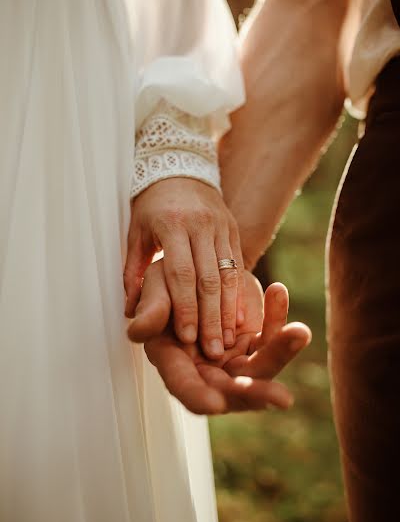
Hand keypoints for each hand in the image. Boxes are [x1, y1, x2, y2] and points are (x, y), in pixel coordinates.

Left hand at [124, 178, 244, 359]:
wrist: (180, 170)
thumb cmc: (151, 205)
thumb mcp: (136, 231)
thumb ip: (133, 269)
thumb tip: (129, 309)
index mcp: (173, 225)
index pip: (182, 273)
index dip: (186, 307)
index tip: (188, 337)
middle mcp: (201, 225)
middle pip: (208, 279)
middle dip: (211, 318)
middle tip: (212, 350)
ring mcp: (221, 226)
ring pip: (228, 275)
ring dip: (228, 312)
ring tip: (227, 341)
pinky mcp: (233, 229)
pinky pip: (238, 265)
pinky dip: (238, 294)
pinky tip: (239, 319)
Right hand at [128, 261, 310, 413]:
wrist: (197, 270)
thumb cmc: (166, 283)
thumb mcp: (156, 288)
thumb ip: (151, 309)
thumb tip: (137, 331)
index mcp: (174, 361)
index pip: (184, 386)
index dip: (197, 396)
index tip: (215, 403)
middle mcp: (206, 369)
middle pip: (232, 389)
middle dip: (256, 393)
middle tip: (281, 397)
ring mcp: (234, 359)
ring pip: (260, 368)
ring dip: (281, 353)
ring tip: (299, 332)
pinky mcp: (255, 343)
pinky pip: (271, 336)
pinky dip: (277, 317)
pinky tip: (278, 292)